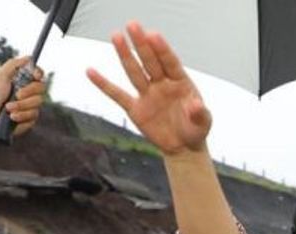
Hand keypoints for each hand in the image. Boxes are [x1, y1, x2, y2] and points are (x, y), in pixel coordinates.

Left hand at [0, 56, 45, 135]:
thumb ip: (13, 65)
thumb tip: (29, 58)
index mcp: (22, 80)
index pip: (38, 73)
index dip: (39, 73)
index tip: (35, 76)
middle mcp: (29, 92)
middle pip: (41, 87)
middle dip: (28, 92)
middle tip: (16, 95)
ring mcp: (31, 105)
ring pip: (37, 103)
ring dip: (21, 106)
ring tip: (8, 109)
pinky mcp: (31, 118)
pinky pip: (34, 115)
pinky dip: (21, 116)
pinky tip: (12, 117)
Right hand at [87, 22, 211, 155]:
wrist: (183, 147)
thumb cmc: (195, 129)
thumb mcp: (204, 123)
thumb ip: (200, 113)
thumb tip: (195, 104)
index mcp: (180, 82)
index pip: (170, 62)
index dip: (162, 50)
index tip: (153, 35)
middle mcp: (162, 84)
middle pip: (150, 61)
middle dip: (142, 44)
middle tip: (133, 26)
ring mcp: (148, 94)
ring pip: (134, 72)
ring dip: (125, 55)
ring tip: (117, 36)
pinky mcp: (135, 108)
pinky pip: (117, 95)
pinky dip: (104, 84)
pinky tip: (91, 72)